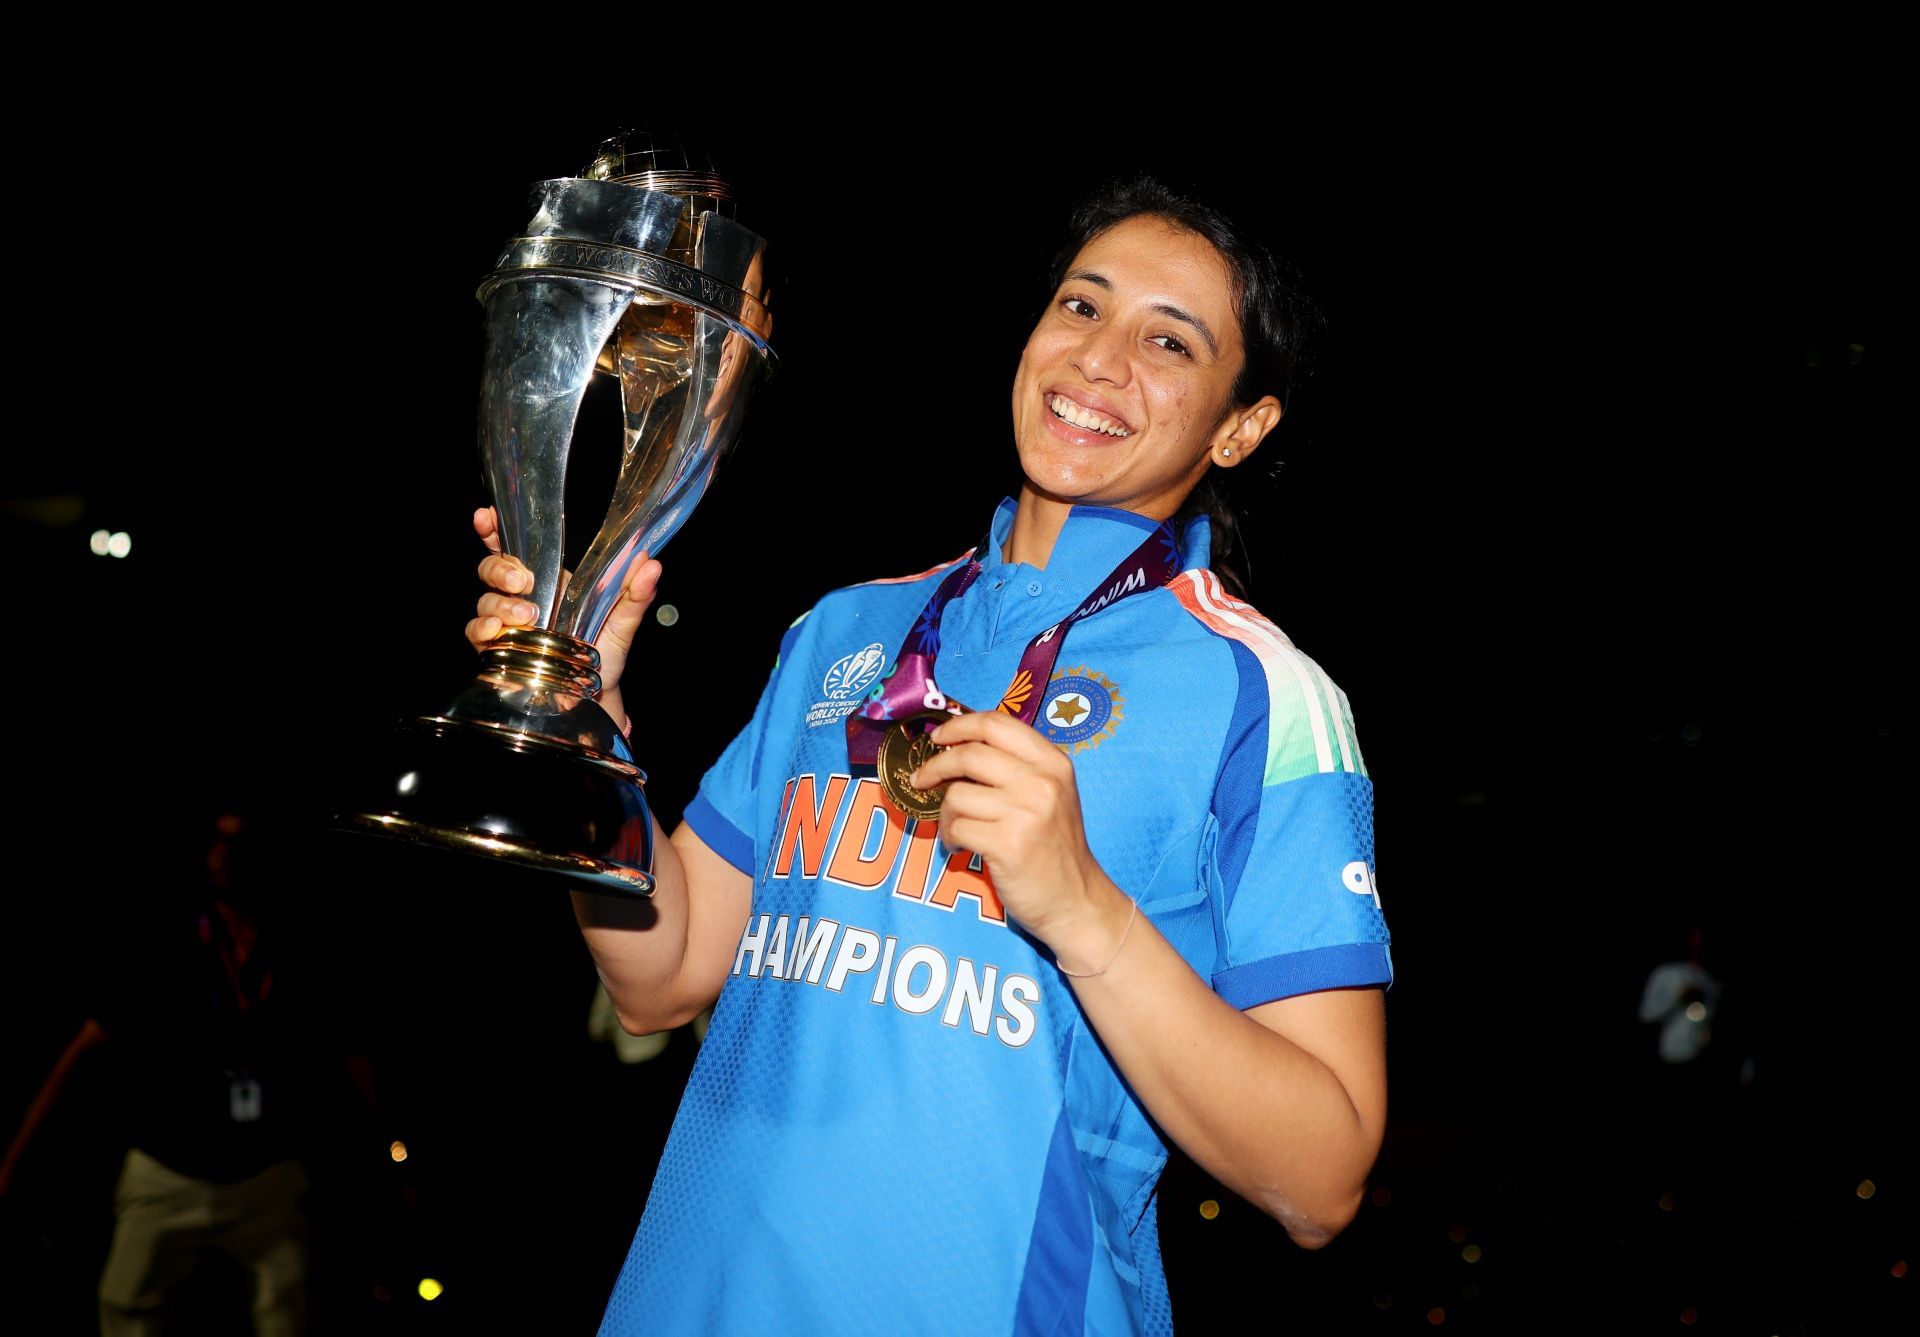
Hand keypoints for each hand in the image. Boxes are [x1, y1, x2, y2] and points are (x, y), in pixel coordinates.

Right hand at [464, 506, 663, 689]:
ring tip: (528, 617)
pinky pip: (477, 633)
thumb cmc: (604, 654)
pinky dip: (482, 629)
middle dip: (502, 569)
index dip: (495, 530)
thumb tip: (650, 562)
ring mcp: (507, 623)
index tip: (486, 515)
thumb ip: (635, 593)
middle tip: (524, 581)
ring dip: (502, 605)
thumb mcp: (623, 622)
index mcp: (549, 582)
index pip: (515, 548)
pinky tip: (497, 631)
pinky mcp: (497, 650)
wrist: (595, 696)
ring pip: (486, 601)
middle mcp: (523, 598)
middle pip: (492, 570)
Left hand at [908, 710, 1123, 950]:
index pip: (997, 724)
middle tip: (922, 779)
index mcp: (1053, 763)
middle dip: (935, 766)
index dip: (959, 726)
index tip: (938, 738)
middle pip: (969, 754)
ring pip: (957, 795)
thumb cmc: (1054, 847)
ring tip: (955, 829)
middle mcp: (1042, 782)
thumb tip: (957, 746)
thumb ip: (1015, 767)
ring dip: (944, 814)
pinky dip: (950, 837)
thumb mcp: (1050, 794)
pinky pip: (957, 827)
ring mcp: (1026, 813)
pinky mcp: (1007, 845)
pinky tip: (961, 847)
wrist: (1075, 899)